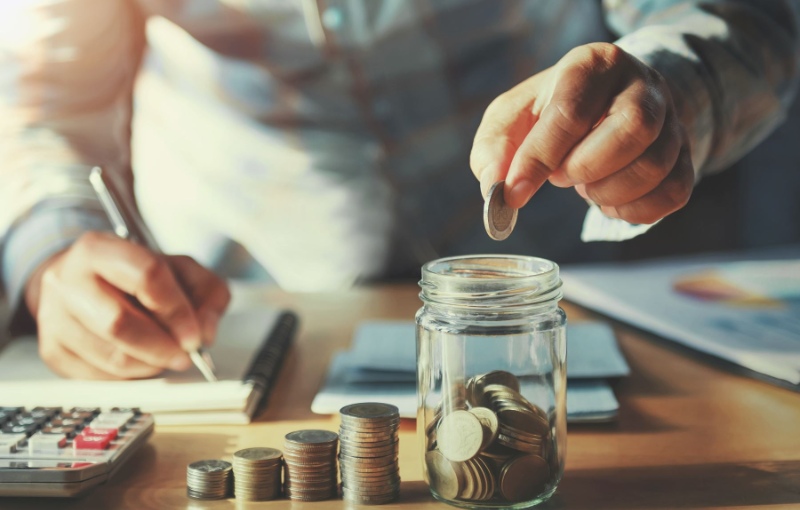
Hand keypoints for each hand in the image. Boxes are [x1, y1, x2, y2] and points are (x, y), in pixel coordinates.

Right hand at [24, 231, 230, 379]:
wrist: (85, 281)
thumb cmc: (137, 276)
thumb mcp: (181, 270)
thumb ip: (207, 293)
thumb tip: (206, 332)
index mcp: (100, 248)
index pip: (145, 276)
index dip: (177, 311)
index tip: (195, 335)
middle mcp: (67, 279)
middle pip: (119, 322)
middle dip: (161, 346)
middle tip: (185, 355)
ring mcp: (54, 316)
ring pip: (110, 356)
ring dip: (149, 364)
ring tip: (165, 355)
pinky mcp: (52, 349)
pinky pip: (99, 376)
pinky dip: (131, 376)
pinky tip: (142, 361)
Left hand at [470, 42, 693, 224]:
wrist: (605, 103)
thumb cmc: (551, 110)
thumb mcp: (513, 116)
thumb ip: (495, 148)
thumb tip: (496, 185)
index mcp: (593, 65)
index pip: (571, 113)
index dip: (539, 159)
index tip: (514, 193)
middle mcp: (642, 85)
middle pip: (632, 130)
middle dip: (584, 167)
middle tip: (561, 176)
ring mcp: (672, 120)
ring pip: (654, 166)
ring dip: (606, 191)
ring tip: (584, 184)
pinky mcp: (685, 154)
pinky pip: (673, 193)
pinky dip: (633, 210)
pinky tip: (609, 199)